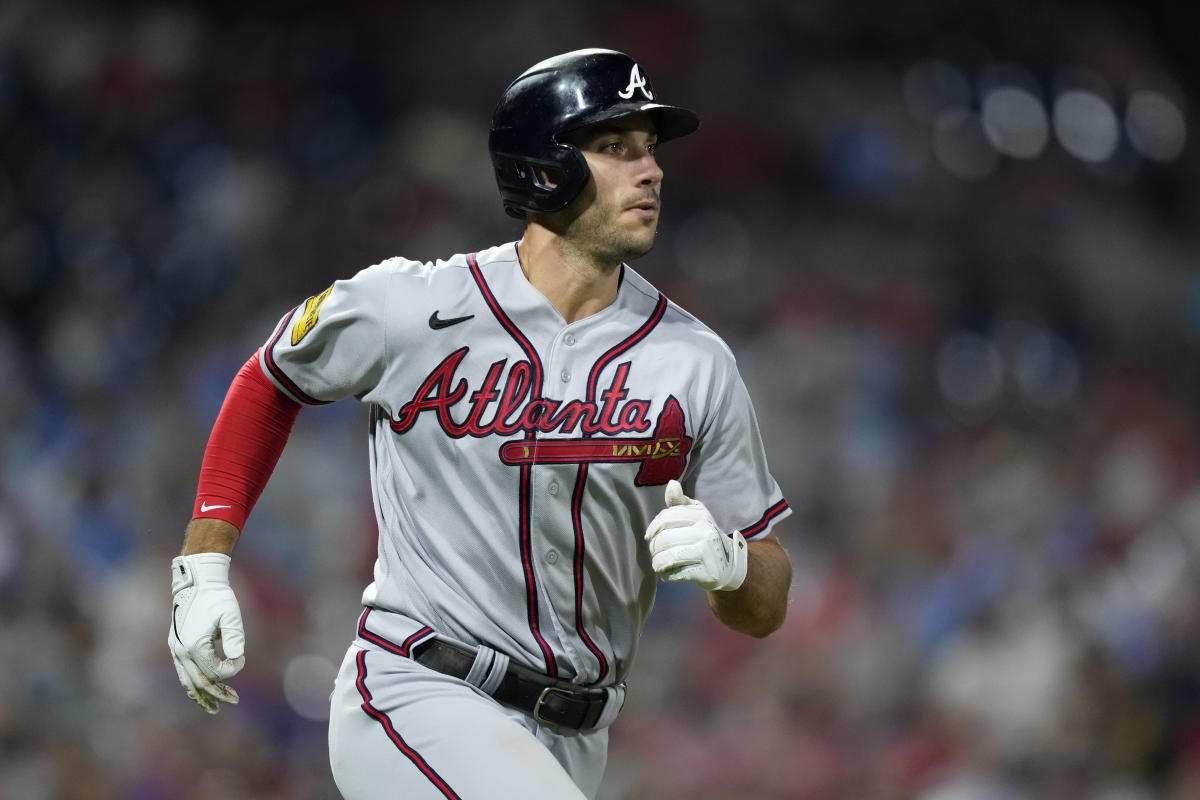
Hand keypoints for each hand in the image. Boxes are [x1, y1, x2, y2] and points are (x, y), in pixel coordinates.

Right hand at [168, 553, 245, 713]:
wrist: (197, 582)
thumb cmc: (216, 597)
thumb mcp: (231, 614)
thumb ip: (235, 636)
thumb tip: (237, 659)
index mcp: (194, 645)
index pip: (214, 671)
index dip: (231, 670)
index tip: (242, 659)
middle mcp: (181, 651)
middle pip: (199, 681)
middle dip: (216, 693)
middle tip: (234, 701)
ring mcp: (176, 649)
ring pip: (187, 680)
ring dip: (201, 694)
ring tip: (213, 707)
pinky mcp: (175, 645)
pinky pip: (182, 671)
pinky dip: (191, 683)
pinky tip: (200, 691)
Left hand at [644, 480, 746, 590]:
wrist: (728, 564)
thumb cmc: (704, 536)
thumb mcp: (695, 515)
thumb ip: (679, 502)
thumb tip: (671, 484)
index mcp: (700, 514)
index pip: (667, 518)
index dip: (653, 528)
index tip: (649, 537)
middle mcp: (706, 530)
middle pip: (665, 539)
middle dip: (654, 548)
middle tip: (655, 553)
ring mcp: (708, 551)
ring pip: (669, 557)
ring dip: (658, 563)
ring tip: (658, 565)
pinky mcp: (708, 571)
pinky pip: (677, 573)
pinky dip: (668, 575)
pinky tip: (668, 574)